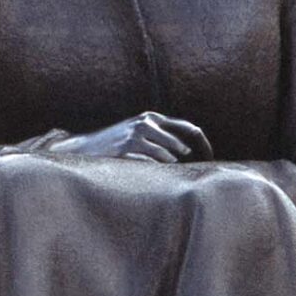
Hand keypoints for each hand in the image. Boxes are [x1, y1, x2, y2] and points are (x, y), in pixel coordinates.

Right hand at [48, 112, 211, 163]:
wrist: (84, 149)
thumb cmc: (115, 145)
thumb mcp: (138, 134)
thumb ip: (161, 138)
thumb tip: (190, 152)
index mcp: (153, 117)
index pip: (188, 128)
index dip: (203, 144)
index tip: (210, 159)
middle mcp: (147, 122)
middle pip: (182, 143)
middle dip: (191, 160)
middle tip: (196, 174)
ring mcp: (137, 133)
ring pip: (169, 155)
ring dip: (172, 169)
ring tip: (169, 177)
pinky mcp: (128, 147)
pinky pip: (153, 162)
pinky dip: (157, 171)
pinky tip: (153, 177)